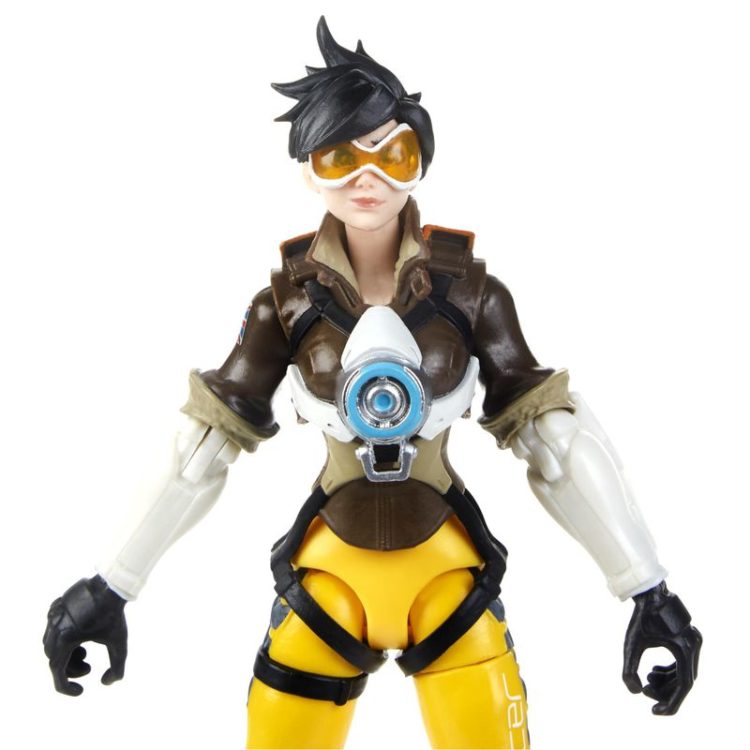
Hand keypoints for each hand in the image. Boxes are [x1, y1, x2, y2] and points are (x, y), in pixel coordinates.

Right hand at [43, 575, 127, 695]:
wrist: (111, 586)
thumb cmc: (114, 615)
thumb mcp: (119, 643)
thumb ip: (117, 667)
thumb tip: (107, 682)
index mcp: (64, 639)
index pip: (57, 672)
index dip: (67, 687)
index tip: (81, 691)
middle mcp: (54, 628)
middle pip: (55, 659)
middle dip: (70, 668)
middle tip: (88, 667)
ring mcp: (53, 616)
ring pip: (51, 644)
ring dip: (66, 654)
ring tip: (85, 651)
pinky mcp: (56, 606)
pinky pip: (52, 628)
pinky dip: (62, 638)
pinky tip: (81, 636)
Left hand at [622, 581, 701, 714]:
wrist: (648, 593)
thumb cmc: (639, 617)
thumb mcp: (631, 643)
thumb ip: (628, 669)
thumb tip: (635, 692)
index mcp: (685, 649)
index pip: (683, 686)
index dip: (670, 702)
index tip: (654, 711)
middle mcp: (695, 646)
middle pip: (684, 681)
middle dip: (665, 691)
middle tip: (644, 691)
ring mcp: (694, 642)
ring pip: (684, 672)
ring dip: (666, 681)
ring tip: (646, 681)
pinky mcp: (688, 639)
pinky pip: (682, 662)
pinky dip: (669, 671)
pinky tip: (653, 671)